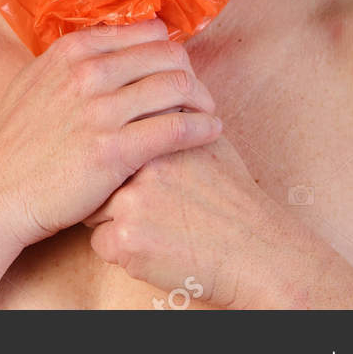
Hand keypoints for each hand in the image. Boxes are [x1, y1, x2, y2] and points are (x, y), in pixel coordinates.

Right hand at [0, 18, 224, 252]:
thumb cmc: (15, 142)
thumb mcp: (35, 80)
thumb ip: (72, 60)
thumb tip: (108, 44)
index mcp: (72, 50)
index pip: (145, 31)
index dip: (167, 48)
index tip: (175, 66)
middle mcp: (88, 73)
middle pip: (168, 55)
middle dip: (190, 71)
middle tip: (197, 92)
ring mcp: (102, 111)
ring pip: (178, 86)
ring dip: (202, 98)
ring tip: (207, 112)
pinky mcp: (115, 150)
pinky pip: (177, 128)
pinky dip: (202, 127)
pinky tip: (210, 132)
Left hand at [83, 136, 281, 305]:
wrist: (258, 253)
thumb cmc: (236, 200)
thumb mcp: (211, 143)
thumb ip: (177, 121)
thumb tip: (151, 101)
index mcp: (160, 135)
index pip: (112, 136)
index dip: (120, 159)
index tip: (133, 175)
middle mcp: (143, 163)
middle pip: (99, 173)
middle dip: (112, 190)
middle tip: (146, 207)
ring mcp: (132, 202)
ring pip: (93, 210)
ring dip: (114, 221)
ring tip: (156, 228)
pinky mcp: (128, 240)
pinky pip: (101, 244)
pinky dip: (123, 252)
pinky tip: (157, 249)